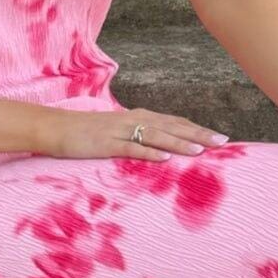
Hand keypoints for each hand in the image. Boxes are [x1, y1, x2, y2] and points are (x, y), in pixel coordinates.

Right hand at [53, 107, 228, 161]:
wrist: (55, 128)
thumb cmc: (86, 133)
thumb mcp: (117, 133)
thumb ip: (138, 138)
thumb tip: (160, 150)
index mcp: (138, 117)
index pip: (174, 122)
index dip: (197, 129)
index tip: (219, 137)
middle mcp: (133, 120)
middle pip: (172, 126)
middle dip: (198, 134)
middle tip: (222, 142)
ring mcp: (120, 131)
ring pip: (156, 136)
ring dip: (179, 143)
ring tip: (201, 151)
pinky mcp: (107, 144)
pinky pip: (131, 148)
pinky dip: (149, 153)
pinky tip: (164, 159)